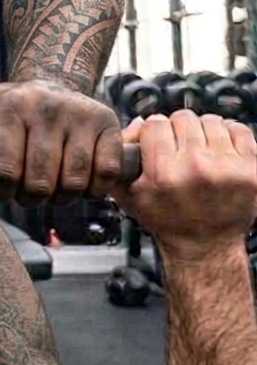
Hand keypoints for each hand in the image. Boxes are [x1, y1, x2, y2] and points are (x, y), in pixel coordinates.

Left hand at [0, 80, 121, 205]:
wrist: (50, 83)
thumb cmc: (7, 109)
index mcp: (8, 106)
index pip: (4, 171)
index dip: (1, 191)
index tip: (2, 187)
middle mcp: (45, 107)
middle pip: (40, 183)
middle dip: (30, 197)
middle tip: (27, 188)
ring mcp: (79, 114)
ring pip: (73, 183)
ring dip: (61, 197)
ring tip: (51, 184)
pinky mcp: (106, 123)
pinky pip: (105, 173)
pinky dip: (93, 188)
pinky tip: (78, 177)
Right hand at [111, 111, 256, 258]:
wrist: (204, 246)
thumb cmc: (166, 220)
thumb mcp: (128, 194)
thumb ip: (120, 157)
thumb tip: (137, 123)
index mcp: (164, 174)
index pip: (155, 122)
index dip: (153, 131)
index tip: (157, 142)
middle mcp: (197, 168)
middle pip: (183, 118)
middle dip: (177, 130)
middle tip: (178, 148)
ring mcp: (228, 169)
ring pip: (211, 121)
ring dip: (203, 132)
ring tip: (200, 150)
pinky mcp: (251, 171)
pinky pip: (239, 130)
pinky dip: (229, 135)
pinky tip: (220, 150)